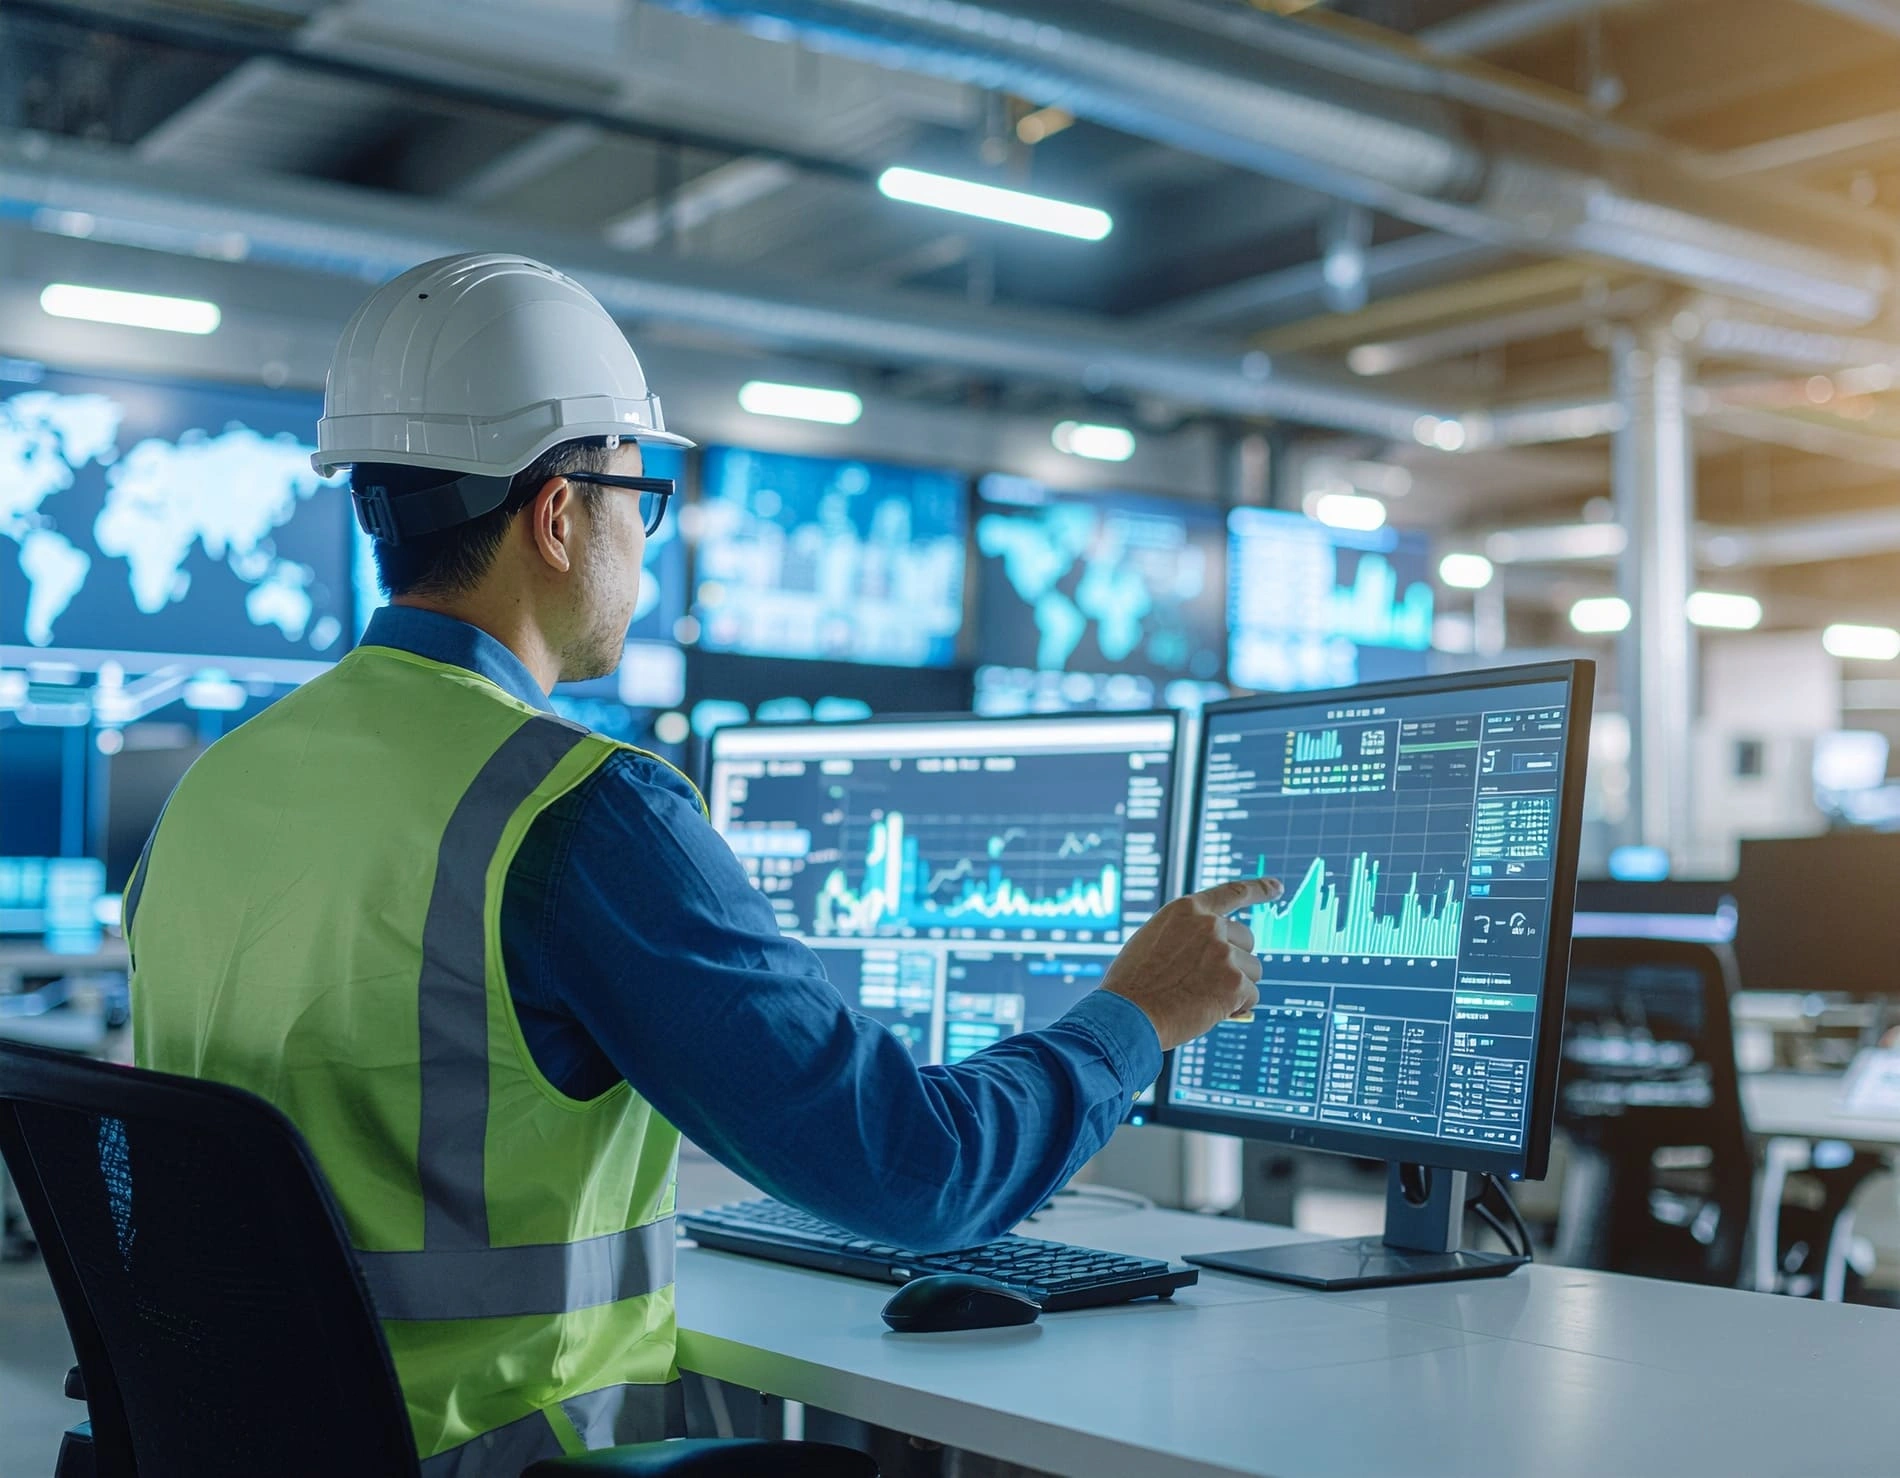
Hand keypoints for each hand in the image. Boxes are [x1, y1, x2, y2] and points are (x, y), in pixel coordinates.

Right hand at [1101, 877, 1283, 1051]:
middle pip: (1248, 940)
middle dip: (1237, 961)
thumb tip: (1218, 955)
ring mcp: (1224, 953)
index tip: (1277, 888)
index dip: (1259, 889)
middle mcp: (1209, 925)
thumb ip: (1186, 937)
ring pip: (1253, 971)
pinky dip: (1236, 1009)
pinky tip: (1208, 1012)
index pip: (1232, 892)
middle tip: (1209, 982)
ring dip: (1237, 987)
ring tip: (1201, 999)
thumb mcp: (1153, 942)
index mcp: (1187, 910)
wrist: (1128, 1015)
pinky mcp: (1235, 982)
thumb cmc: (1133, 985)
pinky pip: (1251, 997)